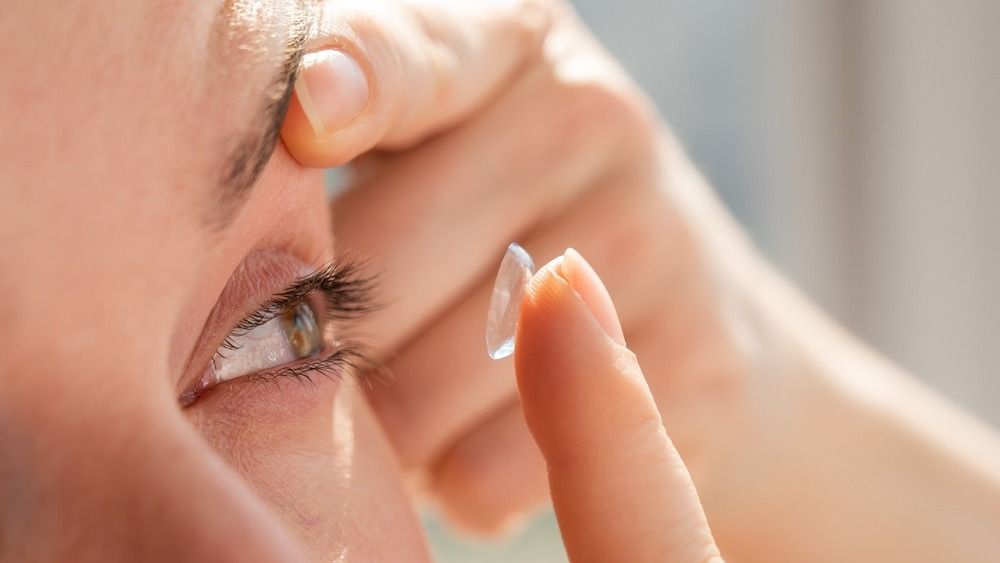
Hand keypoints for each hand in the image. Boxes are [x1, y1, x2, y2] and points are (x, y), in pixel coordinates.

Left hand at [281, 0, 758, 535]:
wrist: (679, 299)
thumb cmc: (503, 210)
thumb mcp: (433, 134)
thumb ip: (343, 139)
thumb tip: (252, 178)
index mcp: (511, 43)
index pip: (417, 53)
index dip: (359, 80)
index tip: (308, 123)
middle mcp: (595, 120)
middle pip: (378, 266)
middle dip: (319, 339)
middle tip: (320, 351)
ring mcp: (657, 242)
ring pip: (421, 392)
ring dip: (381, 426)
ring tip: (406, 390)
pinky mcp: (698, 365)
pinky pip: (487, 474)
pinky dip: (449, 482)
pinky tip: (470, 434)